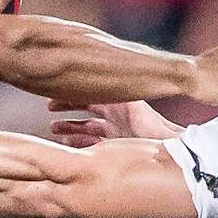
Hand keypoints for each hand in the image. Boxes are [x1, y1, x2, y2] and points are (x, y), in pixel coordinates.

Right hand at [48, 100, 181, 146]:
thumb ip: (113, 88)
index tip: (53, 93)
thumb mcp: (130, 103)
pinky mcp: (118, 145)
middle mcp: (115, 113)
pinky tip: (67, 144)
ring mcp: (116, 129)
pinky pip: (94, 142)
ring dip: (70, 128)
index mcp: (117, 100)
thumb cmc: (151, 125)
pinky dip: (80, 143)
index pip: (89, 92)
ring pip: (87, 127)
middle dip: (67, 107)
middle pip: (86, 107)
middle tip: (49, 108)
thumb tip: (89, 69)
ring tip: (53, 130)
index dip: (72, 93)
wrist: (169, 148)